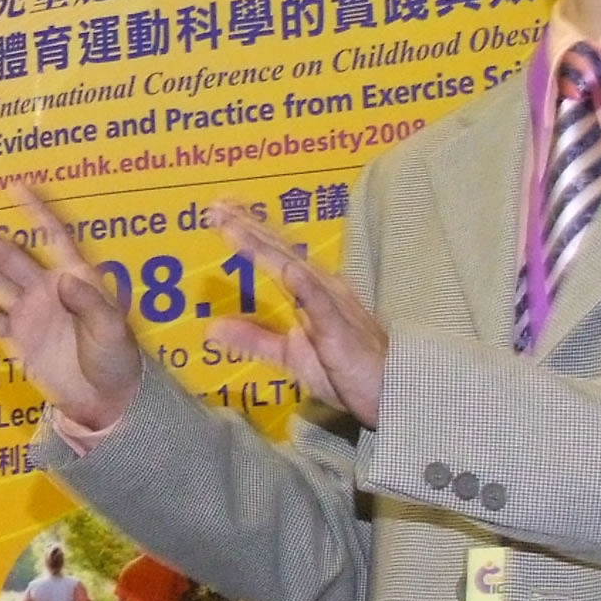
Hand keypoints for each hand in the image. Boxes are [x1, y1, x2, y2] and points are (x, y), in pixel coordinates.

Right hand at [0, 181, 143, 434]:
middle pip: (14, 258)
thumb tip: (62, 279)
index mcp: (76, 278)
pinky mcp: (18, 338)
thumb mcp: (111, 330)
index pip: (54, 236)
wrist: (105, 400)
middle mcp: (49, 289)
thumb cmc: (116, 360)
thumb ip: (89, 303)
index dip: (36, 210)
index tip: (16, 185)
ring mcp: (31, 313)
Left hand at [205, 202, 388, 425]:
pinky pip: (322, 305)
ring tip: (237, 227)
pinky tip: (289, 270)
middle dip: (247, 227)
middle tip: (217, 206)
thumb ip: (254, 338)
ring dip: (264, 247)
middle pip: (279, 251)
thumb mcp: (289, 355)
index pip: (273, 254)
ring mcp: (332, 305)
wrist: (389, 394)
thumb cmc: (345, 371)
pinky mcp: (341, 331)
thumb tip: (211, 328)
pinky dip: (305, 286)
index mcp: (309, 290)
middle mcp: (320, 288)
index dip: (246, 231)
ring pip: (293, 269)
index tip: (218, 210)